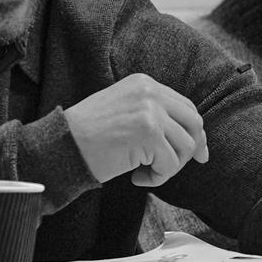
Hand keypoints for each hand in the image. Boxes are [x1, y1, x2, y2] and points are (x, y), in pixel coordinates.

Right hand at [64, 73, 208, 186]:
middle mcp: (150, 91)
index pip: (184, 106)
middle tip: (178, 167)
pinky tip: (137, 178)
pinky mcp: (149, 133)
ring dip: (169, 167)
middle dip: (192, 149)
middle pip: (193, 122)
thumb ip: (152, 113)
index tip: (198, 152)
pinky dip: (157, 178)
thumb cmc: (88, 135)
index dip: (194, 131)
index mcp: (144, 83)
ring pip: (185, 147)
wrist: (63, 144)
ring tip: (144, 173)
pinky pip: (170, 165)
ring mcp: (151, 111)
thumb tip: (188, 136)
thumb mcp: (124, 110)